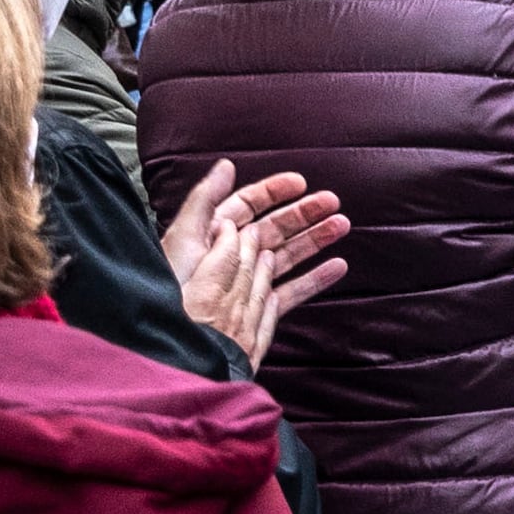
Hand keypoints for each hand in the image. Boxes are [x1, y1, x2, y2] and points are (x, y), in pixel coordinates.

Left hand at [161, 158, 351, 362]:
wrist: (173, 347)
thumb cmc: (171, 292)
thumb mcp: (183, 239)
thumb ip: (204, 201)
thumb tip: (227, 166)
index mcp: (212, 237)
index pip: (246, 206)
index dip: (273, 192)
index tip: (300, 183)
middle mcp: (232, 258)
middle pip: (274, 228)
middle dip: (303, 213)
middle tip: (332, 202)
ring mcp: (248, 284)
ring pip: (287, 255)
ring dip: (315, 239)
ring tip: (341, 226)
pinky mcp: (259, 310)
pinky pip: (292, 291)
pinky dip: (316, 278)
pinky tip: (337, 266)